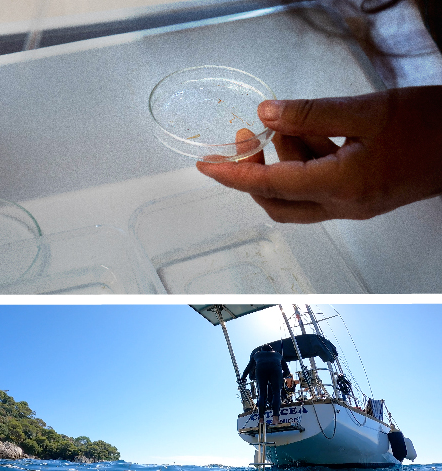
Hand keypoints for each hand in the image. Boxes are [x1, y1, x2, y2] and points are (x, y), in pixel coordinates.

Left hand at [196, 86, 441, 222]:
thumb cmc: (433, 128)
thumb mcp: (367, 111)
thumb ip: (311, 114)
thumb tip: (267, 114)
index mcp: (340, 186)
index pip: (269, 185)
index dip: (233, 174)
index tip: (206, 165)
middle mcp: (344, 205)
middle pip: (276, 200)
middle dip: (254, 170)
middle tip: (245, 137)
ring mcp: (354, 204)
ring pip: (298, 193)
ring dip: (283, 162)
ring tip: (288, 124)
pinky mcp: (363, 196)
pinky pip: (319, 186)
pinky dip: (306, 162)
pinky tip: (312, 133)